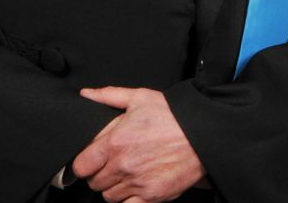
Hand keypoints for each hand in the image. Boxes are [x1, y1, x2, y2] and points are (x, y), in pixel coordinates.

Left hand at [72, 87, 205, 202]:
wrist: (206, 132)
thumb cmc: (175, 115)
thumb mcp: (141, 97)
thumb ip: (109, 96)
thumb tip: (86, 94)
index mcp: (115, 142)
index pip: (81, 166)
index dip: (86, 163)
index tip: (94, 161)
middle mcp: (123, 165)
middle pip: (95, 183)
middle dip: (102, 174)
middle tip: (116, 164)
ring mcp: (137, 182)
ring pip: (110, 196)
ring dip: (116, 187)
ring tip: (130, 174)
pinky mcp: (152, 196)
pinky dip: (130, 199)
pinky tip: (139, 187)